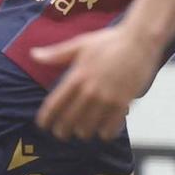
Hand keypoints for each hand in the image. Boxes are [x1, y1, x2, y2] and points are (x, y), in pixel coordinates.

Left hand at [33, 26, 158, 139]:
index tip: (43, 125)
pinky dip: (106, 132)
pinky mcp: (124, 102)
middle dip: (63, 130)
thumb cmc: (111, 40)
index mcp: (76, 76)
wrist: (140, 40)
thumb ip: (56, 54)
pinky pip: (111, 126)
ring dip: (84, 132)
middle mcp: (89, 90)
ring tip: (83, 133)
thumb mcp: (80, 44)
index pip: (54, 104)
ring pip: (88, 126)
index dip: (46, 119)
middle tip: (62, 134)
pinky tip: (104, 132)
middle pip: (69, 120)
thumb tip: (33, 55)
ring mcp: (107, 97)